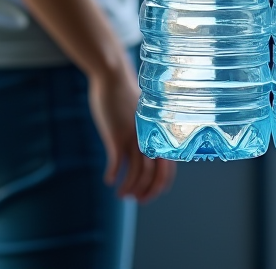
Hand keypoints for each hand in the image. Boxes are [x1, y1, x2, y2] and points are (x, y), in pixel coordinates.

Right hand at [88, 56, 174, 202]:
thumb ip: (145, 130)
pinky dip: (113, 174)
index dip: (160, 184)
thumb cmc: (127, 94)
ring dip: (130, 186)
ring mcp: (133, 135)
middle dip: (146, 190)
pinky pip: (116, 161)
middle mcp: (149, 135)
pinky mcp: (116, 134)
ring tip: (122, 194)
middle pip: (153, 172)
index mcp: (157, 131)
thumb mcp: (142, 114)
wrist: (113, 76)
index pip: (167, 165)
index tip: (151, 194)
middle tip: (136, 200)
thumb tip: (145, 146)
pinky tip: (108, 180)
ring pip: (136, 171)